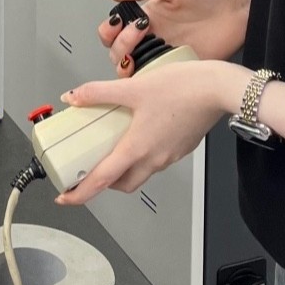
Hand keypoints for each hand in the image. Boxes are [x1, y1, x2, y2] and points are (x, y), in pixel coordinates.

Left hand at [55, 59, 243, 204]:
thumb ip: (99, 92)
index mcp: (137, 149)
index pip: (102, 180)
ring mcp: (169, 155)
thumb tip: (73, 96)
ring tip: (111, 146)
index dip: (80, 192)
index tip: (65, 197)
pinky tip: (138, 130)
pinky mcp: (180, 147)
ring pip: (140, 172)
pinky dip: (142, 153)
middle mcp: (153, 159)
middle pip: (122, 183)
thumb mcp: (133, 87)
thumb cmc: (183, 89)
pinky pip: (155, 159)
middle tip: (88, 171)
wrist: (220, 89)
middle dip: (103, 182)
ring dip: (123, 167)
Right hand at [101, 0, 251, 74]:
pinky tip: (156, 66)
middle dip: (120, 45)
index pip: (115, 30)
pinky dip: (150, 77)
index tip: (116, 25)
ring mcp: (165, 54)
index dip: (109, 31)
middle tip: (138, 32)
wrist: (237, 9)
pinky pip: (157, 79)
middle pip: (119, 52)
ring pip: (134, 70)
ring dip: (130, 64)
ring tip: (142, 50)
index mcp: (147, 17)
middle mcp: (153, 38)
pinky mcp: (179, 68)